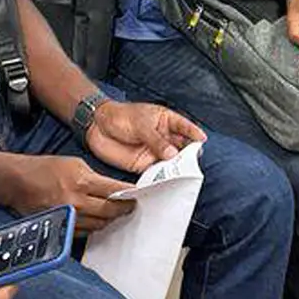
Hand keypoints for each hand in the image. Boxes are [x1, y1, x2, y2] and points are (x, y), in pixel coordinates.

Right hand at [8, 154, 135, 231]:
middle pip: (110, 211)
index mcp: (82, 181)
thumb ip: (95, 177)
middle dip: (123, 209)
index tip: (139, 196)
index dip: (130, 195)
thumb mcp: (74, 163)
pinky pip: (85, 232)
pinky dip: (93, 226)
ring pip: (99, 224)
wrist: (17, 182)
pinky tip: (97, 220)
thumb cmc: (44, 169)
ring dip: (109, 219)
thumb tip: (114, 189)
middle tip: (130, 206)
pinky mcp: (61, 227)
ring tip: (115, 213)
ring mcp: (68, 217)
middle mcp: (76, 201)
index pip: (115, 191)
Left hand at [87, 101, 205, 173]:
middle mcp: (163, 138)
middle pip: (182, 148)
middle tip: (192, 164)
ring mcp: (154, 152)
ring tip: (180, 176)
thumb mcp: (140, 124)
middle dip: (188, 156)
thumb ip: (156, 140)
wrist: (97, 126)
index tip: (202, 141)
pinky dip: (161, 178)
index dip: (194, 134)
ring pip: (171, 162)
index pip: (185, 127)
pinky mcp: (143, 164)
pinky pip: (156, 172)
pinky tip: (165, 182)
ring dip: (175, 169)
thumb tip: (172, 154)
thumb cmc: (119, 116)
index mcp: (166, 121)